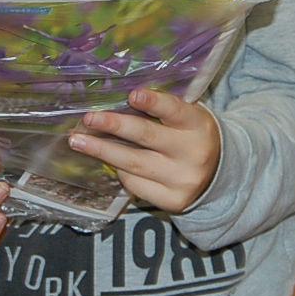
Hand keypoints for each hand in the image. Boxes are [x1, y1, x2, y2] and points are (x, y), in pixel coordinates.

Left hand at [69, 89, 220, 212]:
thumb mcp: (187, 117)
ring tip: (78, 141)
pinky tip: (107, 160)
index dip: (153, 103)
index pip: (175, 111)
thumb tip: (114, 100)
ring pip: (134, 164)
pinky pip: (135, 184)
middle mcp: (193, 153)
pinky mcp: (173, 200)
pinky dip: (119, 170)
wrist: (217, 175)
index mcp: (198, 125)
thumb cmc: (190, 136)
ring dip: (102, 150)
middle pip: (147, 137)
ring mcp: (183, 180)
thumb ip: (161, 109)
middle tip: (88, 119)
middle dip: (114, 126)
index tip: (131, 95)